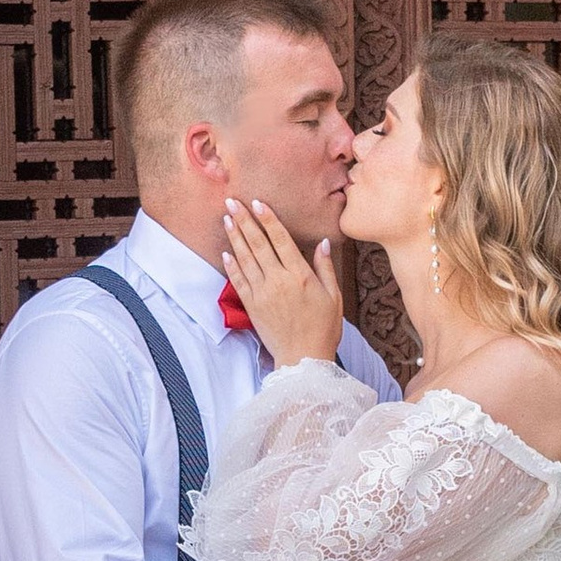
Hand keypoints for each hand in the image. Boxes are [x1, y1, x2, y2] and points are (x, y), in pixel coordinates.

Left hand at [221, 198, 342, 366]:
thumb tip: (323, 243)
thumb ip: (326, 268)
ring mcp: (262, 293)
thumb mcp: (334, 296)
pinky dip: (231, 265)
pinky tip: (226, 251)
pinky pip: (238, 281)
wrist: (303, 358)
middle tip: (232, 201)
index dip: (268, 219)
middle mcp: (278, 280)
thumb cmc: (324, 328)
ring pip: (245, 258)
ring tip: (227, 218)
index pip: (281, 240)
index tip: (258, 203)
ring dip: (235, 237)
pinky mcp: (252, 306)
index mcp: (300, 275)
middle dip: (244, 220)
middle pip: (258, 244)